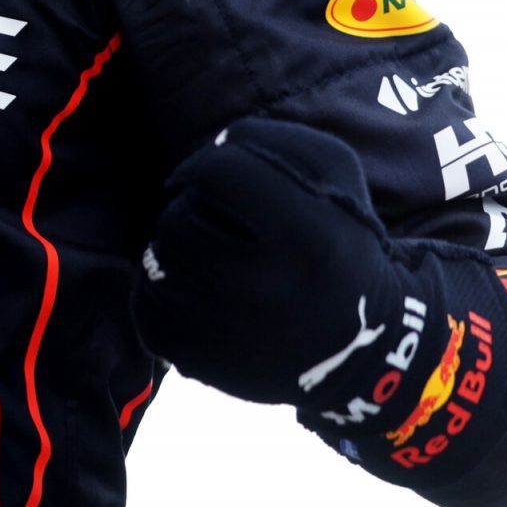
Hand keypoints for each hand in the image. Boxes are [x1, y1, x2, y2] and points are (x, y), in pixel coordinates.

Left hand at [134, 118, 429, 423]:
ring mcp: (229, 334)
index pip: (217, 173)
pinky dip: (162, 295)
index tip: (223, 182)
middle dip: (194, 214)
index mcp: (306, 237)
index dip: (211, 167)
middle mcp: (266, 289)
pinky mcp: (201, 364)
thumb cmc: (336, 243)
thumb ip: (266, 142)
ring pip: (157, 263)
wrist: (361, 347)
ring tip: (217, 263)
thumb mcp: (331, 175)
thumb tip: (205, 157)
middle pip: (177, 220)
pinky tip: (200, 295)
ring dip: (178, 253)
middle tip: (225, 230)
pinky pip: (146, 308)